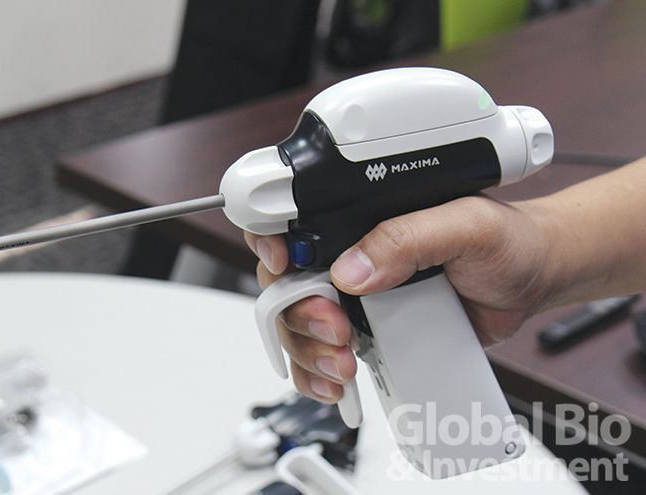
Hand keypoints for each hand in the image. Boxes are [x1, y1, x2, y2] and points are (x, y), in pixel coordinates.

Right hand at [245, 195, 555, 403]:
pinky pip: (321, 357)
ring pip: (297, 327)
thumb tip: (352, 268)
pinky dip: (318, 376)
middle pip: (283, 285)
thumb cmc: (503, 240)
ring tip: (344, 362)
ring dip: (308, 351)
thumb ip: (407, 238)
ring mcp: (354, 298)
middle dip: (298, 315)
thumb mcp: (463, 225)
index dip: (270, 243)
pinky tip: (338, 384)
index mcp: (358, 220)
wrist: (530, 278)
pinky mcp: (367, 333)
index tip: (283, 265)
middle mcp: (347, 256)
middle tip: (335, 329)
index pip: (289, 222)